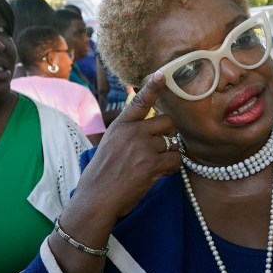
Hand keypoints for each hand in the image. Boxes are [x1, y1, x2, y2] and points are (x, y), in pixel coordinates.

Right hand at [69, 70, 181, 223]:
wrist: (97, 197)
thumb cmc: (103, 174)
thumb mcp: (110, 144)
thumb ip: (128, 133)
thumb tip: (152, 130)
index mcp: (120, 125)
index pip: (139, 101)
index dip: (152, 87)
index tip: (163, 74)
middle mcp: (132, 132)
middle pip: (168, 123)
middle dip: (169, 135)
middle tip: (160, 149)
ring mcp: (143, 147)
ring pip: (173, 143)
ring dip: (169, 155)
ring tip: (154, 166)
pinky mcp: (152, 163)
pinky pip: (176, 160)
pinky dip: (172, 168)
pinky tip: (159, 174)